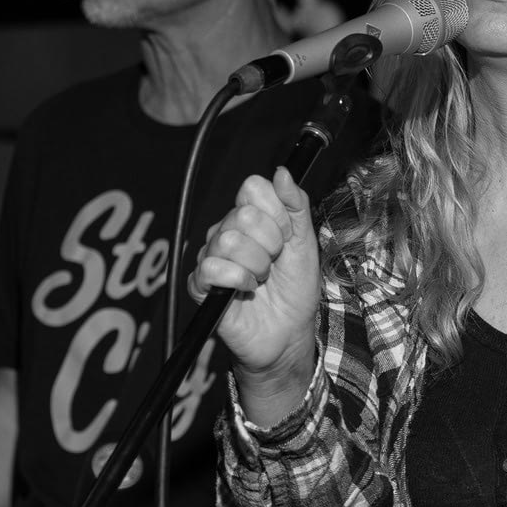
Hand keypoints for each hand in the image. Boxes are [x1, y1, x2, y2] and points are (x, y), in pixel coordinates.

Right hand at [190, 168, 322, 418]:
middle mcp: (226, 232)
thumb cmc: (295, 290)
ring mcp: (212, 257)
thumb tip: (282, 172)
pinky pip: (212, 268)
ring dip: (256, 266)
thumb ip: (296, 206)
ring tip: (261, 280)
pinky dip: (238, 281)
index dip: (276, 214)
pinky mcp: (201, 285)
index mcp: (250, 217)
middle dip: (270, 244)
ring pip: (228, 241)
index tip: (286, 238)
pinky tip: (246, 290)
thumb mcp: (305, 244)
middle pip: (242, 215)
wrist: (289, 334)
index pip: (252, 188)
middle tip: (274, 264)